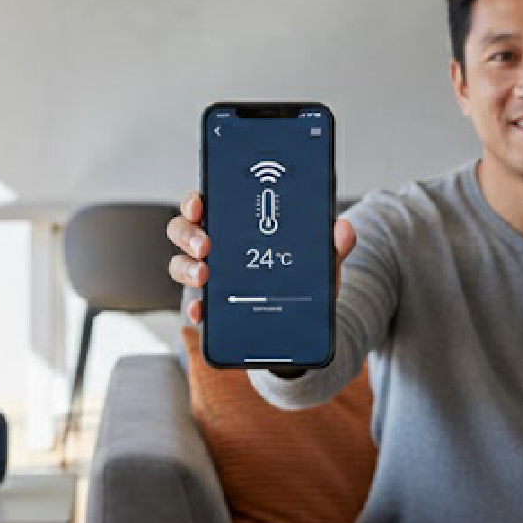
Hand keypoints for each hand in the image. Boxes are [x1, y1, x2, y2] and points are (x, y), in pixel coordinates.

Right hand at [167, 191, 356, 325]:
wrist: (303, 322)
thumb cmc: (302, 276)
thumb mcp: (320, 259)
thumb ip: (332, 243)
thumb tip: (343, 229)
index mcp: (235, 223)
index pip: (205, 203)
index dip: (194, 200)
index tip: (200, 204)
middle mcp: (214, 245)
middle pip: (183, 230)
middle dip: (188, 235)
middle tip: (206, 246)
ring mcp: (208, 274)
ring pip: (180, 264)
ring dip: (187, 269)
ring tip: (205, 277)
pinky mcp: (211, 305)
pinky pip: (193, 305)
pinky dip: (194, 308)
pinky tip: (201, 313)